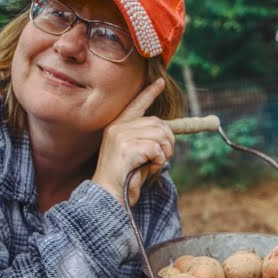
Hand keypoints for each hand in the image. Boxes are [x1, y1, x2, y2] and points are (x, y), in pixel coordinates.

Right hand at [92, 78, 174, 206]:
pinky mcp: (127, 146)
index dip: (149, 93)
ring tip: (153, 164)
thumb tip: (167, 133)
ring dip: (164, 153)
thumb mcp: (136, 154)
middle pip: (158, 123)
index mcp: (117, 127)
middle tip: (161, 158)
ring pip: (161, 134)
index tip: (160, 82)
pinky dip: (159, 161)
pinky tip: (149, 168)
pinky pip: (157, 148)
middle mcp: (117, 127)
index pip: (136, 105)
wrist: (109, 196)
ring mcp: (121, 135)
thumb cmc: (124, 178)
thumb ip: (146, 140)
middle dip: (168, 142)